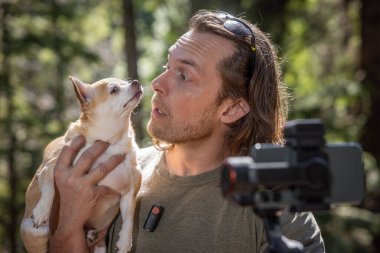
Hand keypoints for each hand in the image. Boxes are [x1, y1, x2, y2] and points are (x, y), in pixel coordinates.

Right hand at [49, 135, 124, 251]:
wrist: (68, 220)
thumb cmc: (66, 197)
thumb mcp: (61, 181)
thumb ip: (67, 167)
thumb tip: (75, 148)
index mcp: (60, 172)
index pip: (67, 152)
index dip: (76, 142)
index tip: (83, 136)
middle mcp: (70, 177)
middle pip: (88, 156)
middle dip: (99, 146)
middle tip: (107, 142)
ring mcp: (82, 185)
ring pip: (102, 168)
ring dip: (114, 160)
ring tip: (121, 155)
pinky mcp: (92, 194)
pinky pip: (107, 188)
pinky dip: (114, 189)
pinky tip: (120, 189)